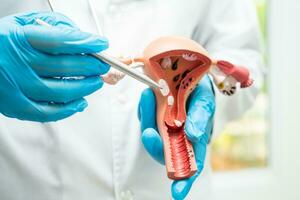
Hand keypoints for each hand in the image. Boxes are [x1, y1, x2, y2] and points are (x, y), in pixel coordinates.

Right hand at [0, 11, 108, 121]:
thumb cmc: (2, 42)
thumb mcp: (23, 23)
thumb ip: (52, 25)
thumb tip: (81, 38)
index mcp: (17, 39)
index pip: (59, 41)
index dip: (85, 43)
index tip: (101, 44)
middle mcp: (15, 63)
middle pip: (63, 67)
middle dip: (91, 66)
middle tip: (102, 65)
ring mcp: (15, 87)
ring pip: (59, 92)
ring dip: (85, 87)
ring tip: (96, 81)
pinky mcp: (15, 106)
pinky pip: (47, 113)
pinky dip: (68, 110)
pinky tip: (80, 102)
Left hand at [138, 76, 214, 199]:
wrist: (187, 75)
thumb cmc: (200, 91)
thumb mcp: (204, 101)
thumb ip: (201, 117)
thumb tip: (194, 135)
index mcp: (195, 140)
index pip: (192, 165)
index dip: (185, 180)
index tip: (177, 193)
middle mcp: (177, 138)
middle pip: (164, 152)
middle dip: (154, 145)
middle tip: (149, 133)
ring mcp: (163, 128)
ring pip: (151, 133)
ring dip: (147, 117)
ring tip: (147, 96)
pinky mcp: (151, 117)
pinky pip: (145, 117)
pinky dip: (144, 108)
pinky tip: (147, 96)